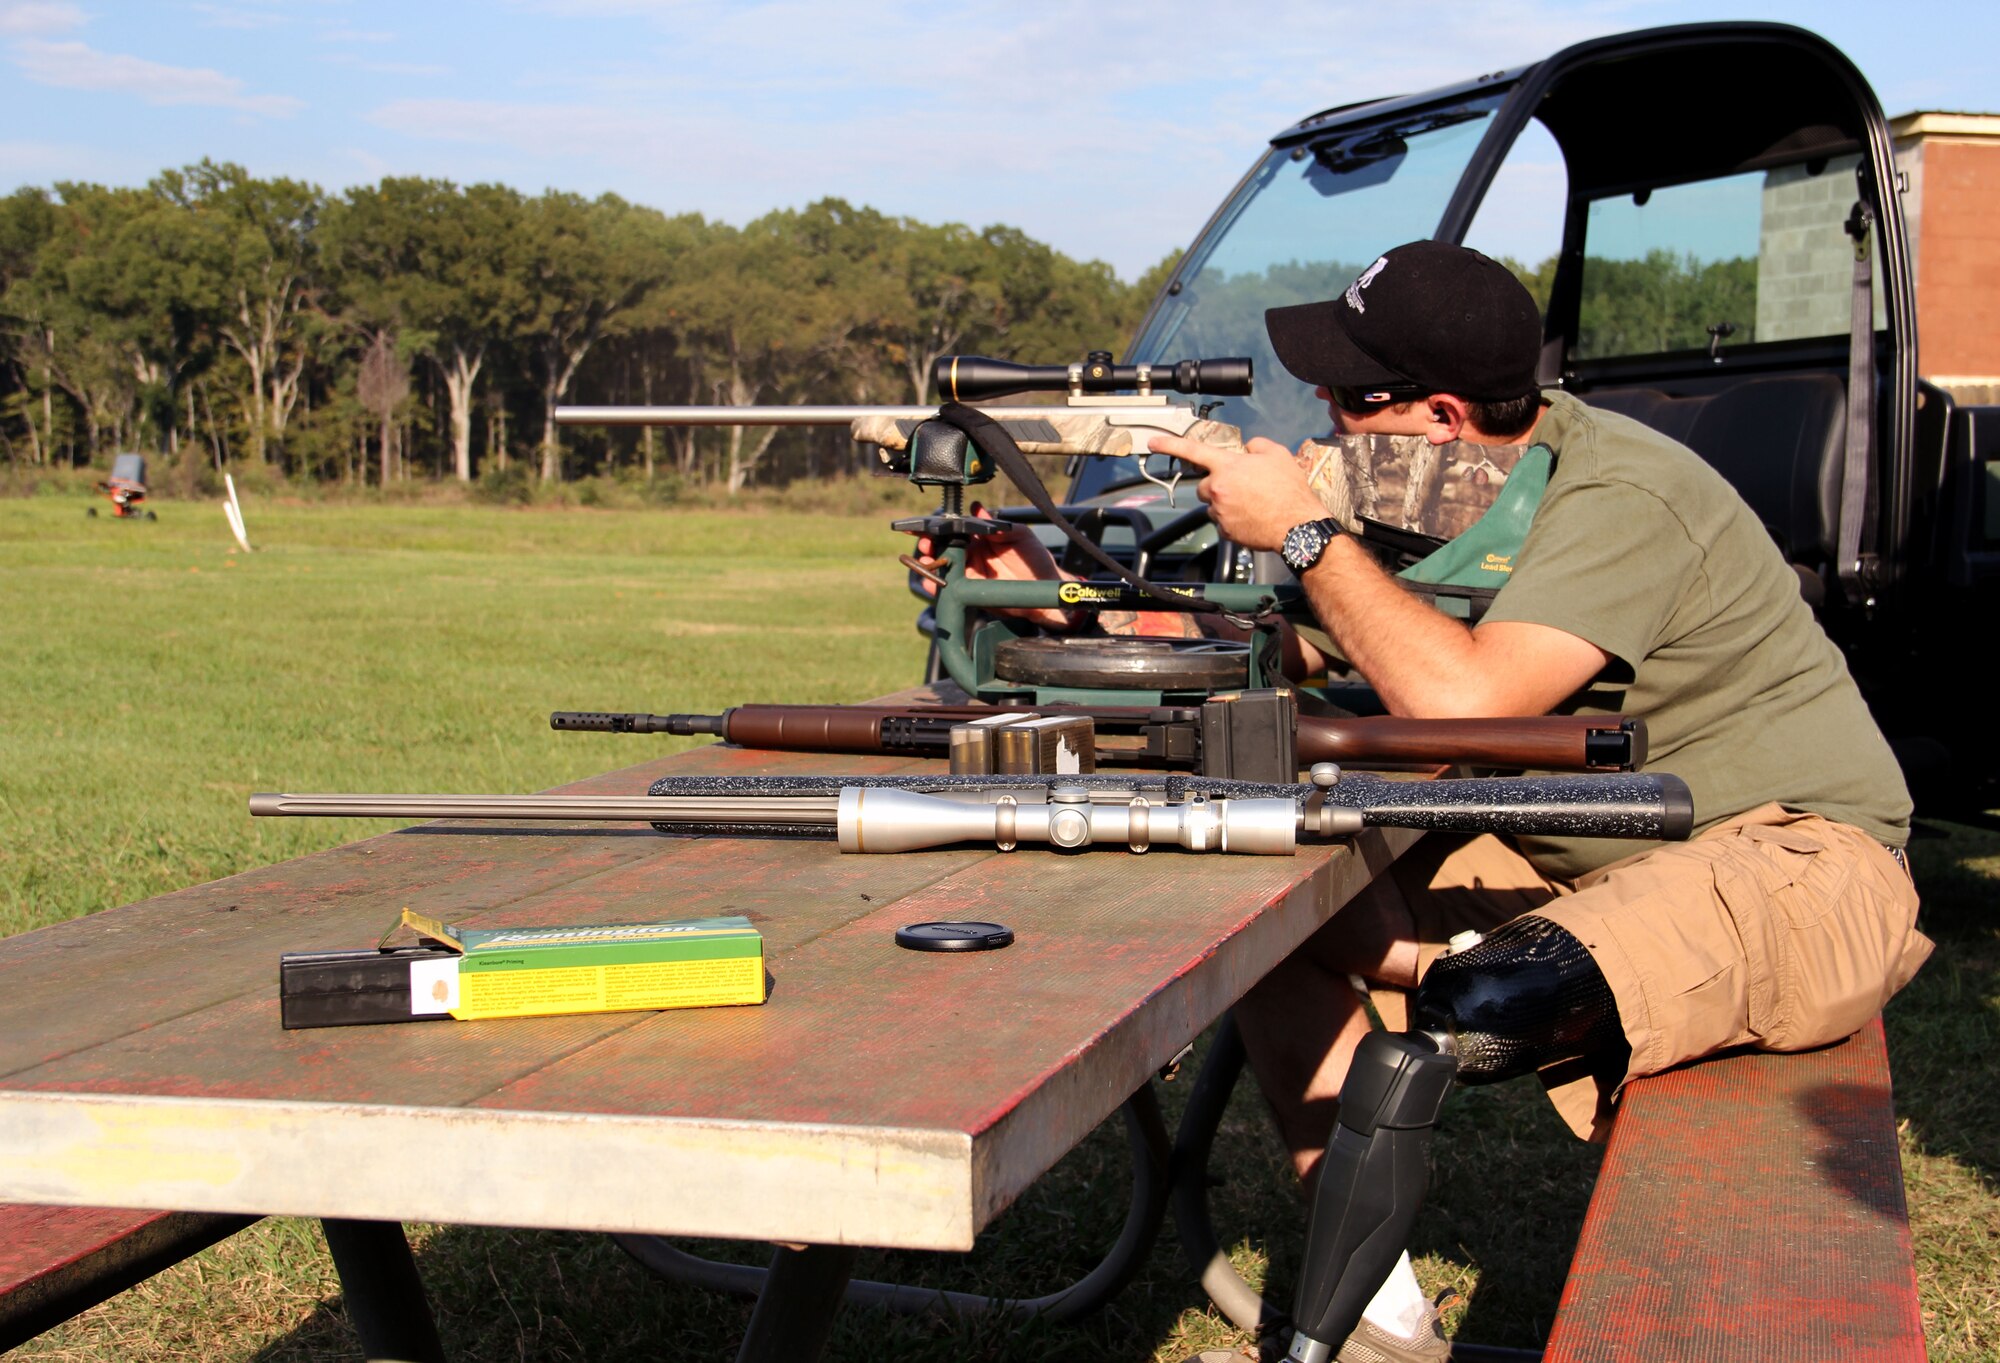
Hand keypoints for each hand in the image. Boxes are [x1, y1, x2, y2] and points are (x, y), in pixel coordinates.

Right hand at [914, 504, 1077, 630]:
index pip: (957, 530)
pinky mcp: (971, 591)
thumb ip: (998, 524)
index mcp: (981, 538)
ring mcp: (970, 573)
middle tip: (926, 544)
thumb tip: (977, 508)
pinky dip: (936, 586)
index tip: (929, 525)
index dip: (941, 527)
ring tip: (925, 561)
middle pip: (944, 547)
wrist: (1045, 587)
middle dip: (930, 544)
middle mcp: (973, 554)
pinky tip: (930, 582)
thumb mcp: (1020, 535)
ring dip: (930, 564)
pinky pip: (950, 588)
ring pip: (943, 567)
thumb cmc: (1035, 559)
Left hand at [1148, 433, 1328, 551]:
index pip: (1192, 450)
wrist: (1297, 525)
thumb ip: (1257, 445)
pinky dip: (1233, 520)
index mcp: (1227, 466)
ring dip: (1226, 502)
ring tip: (1252, 503)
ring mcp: (1220, 512)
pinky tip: (1252, 517)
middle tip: (1242, 486)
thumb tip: (1248, 448)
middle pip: (1204, 485)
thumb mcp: (1278, 455)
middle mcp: (1218, 489)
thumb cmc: (1289, 490)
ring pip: (1213, 504)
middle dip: (1218, 484)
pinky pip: (1222, 522)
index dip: (1170, 444)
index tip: (1153, 442)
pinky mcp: (1225, 531)